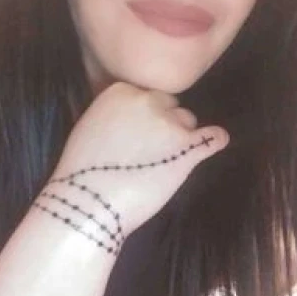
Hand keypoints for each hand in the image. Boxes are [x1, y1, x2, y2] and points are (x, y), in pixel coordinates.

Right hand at [51, 82, 228, 240]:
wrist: (89, 204)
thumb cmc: (81, 172)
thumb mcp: (90, 126)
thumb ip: (115, 113)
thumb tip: (131, 118)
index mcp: (121, 91)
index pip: (147, 95)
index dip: (145, 116)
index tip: (139, 133)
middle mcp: (147, 101)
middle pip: (170, 105)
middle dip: (165, 124)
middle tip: (153, 149)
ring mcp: (169, 124)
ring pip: (188, 122)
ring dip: (181, 137)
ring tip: (167, 160)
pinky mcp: (187, 149)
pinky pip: (214, 137)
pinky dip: (215, 140)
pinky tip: (214, 143)